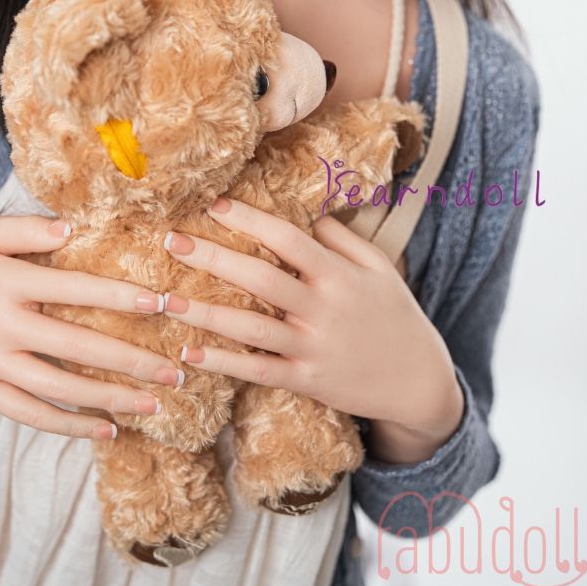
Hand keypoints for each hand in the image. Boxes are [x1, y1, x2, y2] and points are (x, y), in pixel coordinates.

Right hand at [0, 215, 181, 438]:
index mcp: (7, 283)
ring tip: (154, 405)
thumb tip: (74, 230)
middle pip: (76, 347)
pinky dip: (68, 426)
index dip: (120, 297)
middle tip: (174, 372)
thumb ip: (26, 231)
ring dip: (109, 399)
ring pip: (58, 389)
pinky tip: (106, 430)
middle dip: (130, 361)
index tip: (161, 304)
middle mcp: (1, 327)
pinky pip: (29, 414)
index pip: (75, 289)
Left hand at [162, 197, 461, 433]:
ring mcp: (313, 349)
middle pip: (261, 279)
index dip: (250, 220)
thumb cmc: (394, 315)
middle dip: (214, 258)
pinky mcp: (307, 382)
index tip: (214, 203)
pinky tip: (190, 353)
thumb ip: (341, 237)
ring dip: (206, 314)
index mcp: (338, 275)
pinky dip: (224, 363)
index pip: (288, 239)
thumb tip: (302, 211)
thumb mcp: (378, 267)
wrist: (420, 381)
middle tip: (172, 239)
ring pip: (252, 329)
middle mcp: (323, 309)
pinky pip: (259, 371)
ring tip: (166, 298)